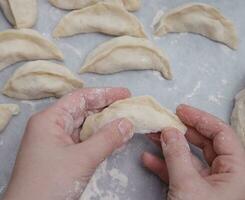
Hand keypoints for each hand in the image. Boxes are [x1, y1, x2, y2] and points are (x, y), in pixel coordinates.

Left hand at [4, 88, 133, 199]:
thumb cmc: (50, 182)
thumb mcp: (82, 159)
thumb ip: (107, 139)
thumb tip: (128, 123)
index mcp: (50, 119)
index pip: (80, 98)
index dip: (104, 94)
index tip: (125, 94)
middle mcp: (52, 127)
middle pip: (83, 111)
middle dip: (107, 109)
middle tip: (128, 107)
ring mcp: (57, 142)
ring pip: (85, 127)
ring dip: (105, 126)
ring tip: (126, 122)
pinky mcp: (63, 155)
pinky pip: (85, 141)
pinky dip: (100, 140)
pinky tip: (115, 140)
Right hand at [142, 104, 244, 199]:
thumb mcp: (187, 185)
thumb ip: (177, 155)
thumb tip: (169, 131)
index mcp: (237, 171)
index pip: (221, 133)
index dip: (200, 118)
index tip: (180, 111)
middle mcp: (226, 175)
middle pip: (205, 143)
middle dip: (181, 131)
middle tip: (165, 121)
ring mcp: (209, 184)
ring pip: (190, 157)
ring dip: (169, 147)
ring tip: (152, 136)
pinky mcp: (195, 192)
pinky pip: (180, 173)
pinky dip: (165, 165)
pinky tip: (149, 159)